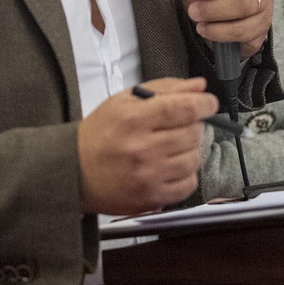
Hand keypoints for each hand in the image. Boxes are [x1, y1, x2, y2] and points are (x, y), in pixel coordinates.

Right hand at [77, 77, 218, 214]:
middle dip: (194, 125)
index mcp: (134, 119)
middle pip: (193, 133)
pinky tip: (170, 167)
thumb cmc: (100, 134)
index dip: (204, 103)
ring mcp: (148, 176)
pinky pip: (189, 184)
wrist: (75, 171)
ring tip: (172, 147)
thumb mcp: (125, 101)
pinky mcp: (152, 198)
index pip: (184, 107)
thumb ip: (165, 89)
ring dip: (190, 150)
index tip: (209, 103)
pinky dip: (186, 174)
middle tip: (180, 125)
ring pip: (194, 158)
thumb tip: (198, 86)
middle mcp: (142, 148)